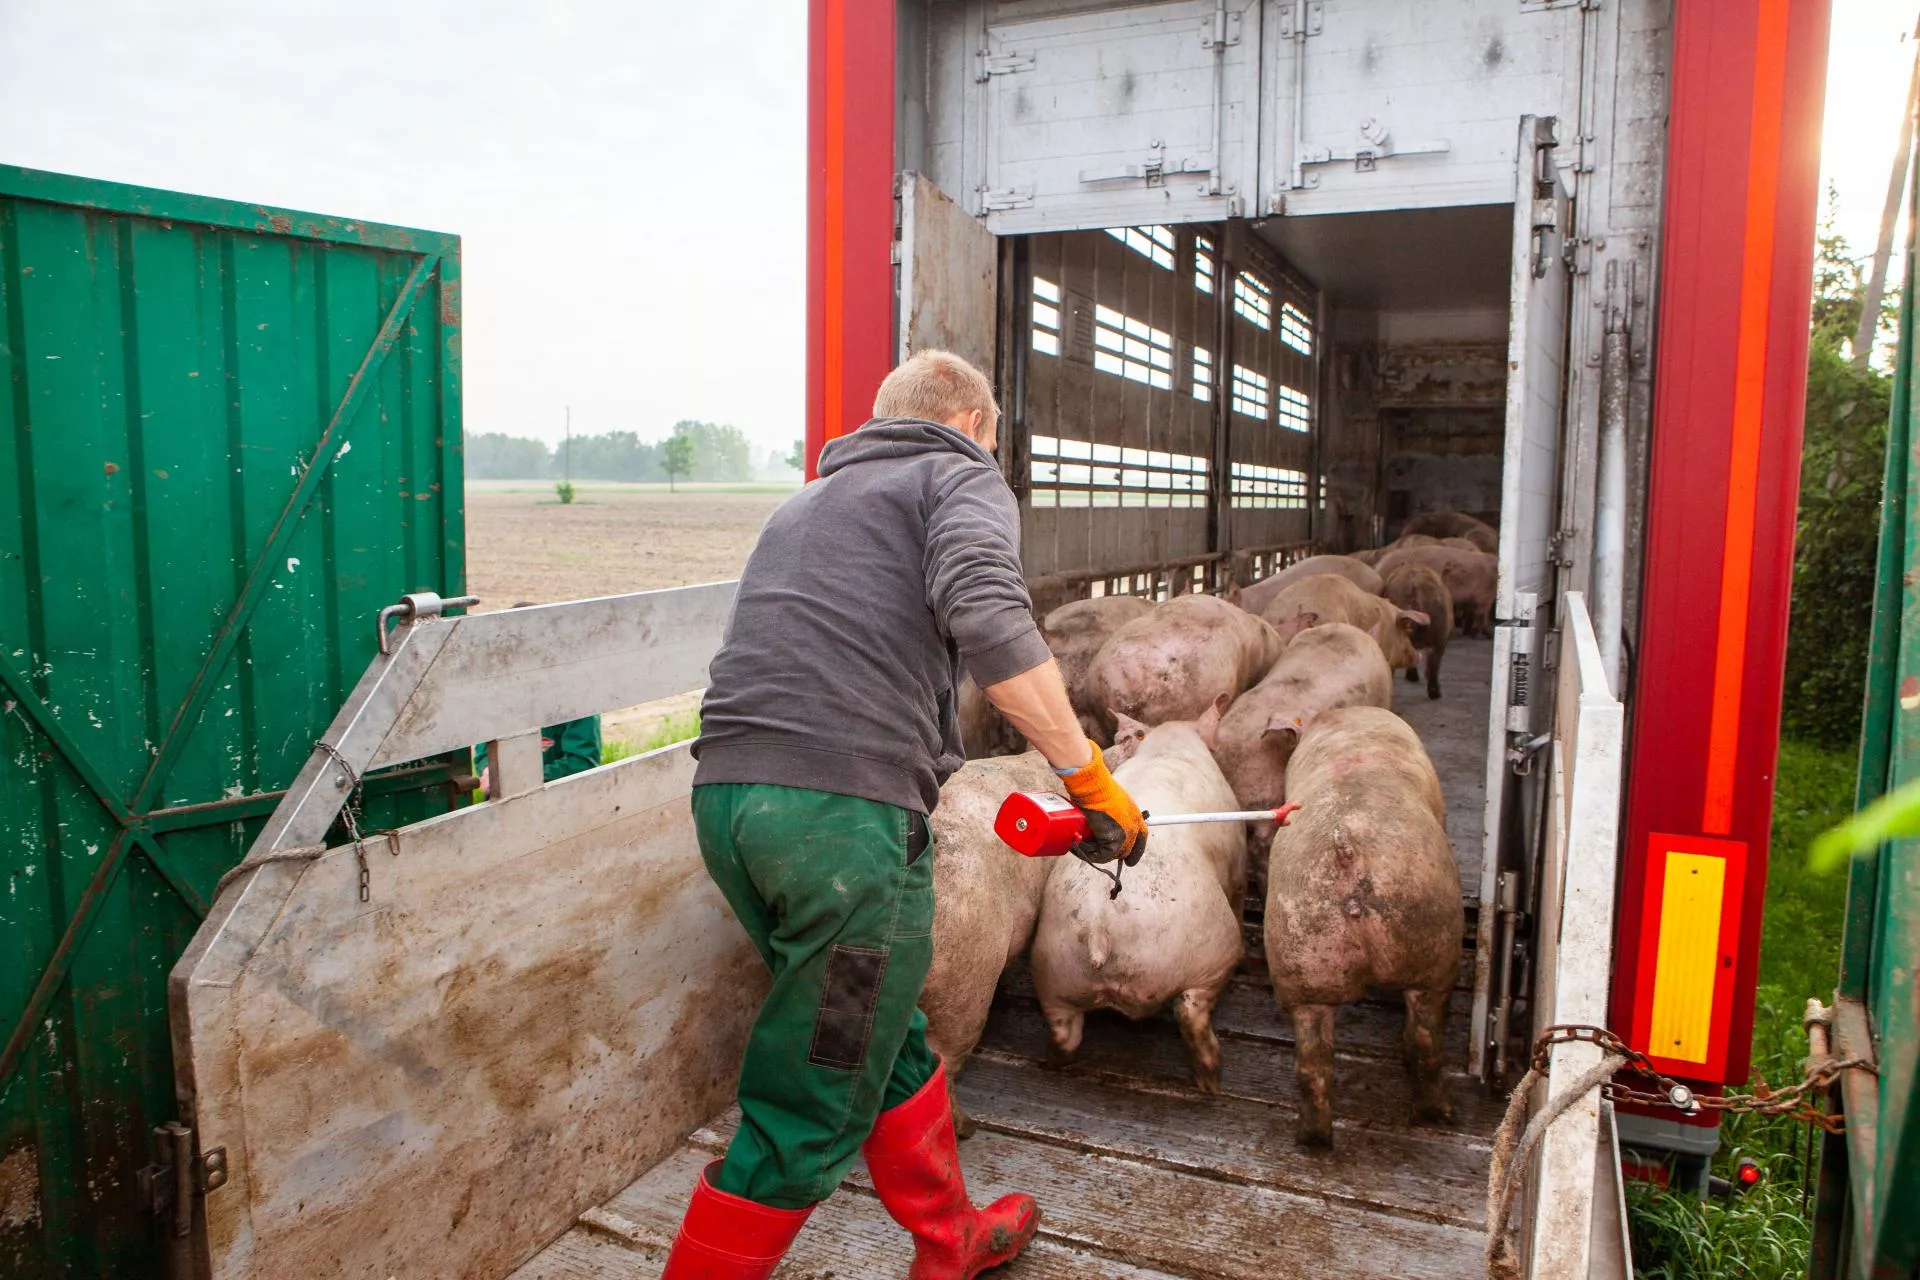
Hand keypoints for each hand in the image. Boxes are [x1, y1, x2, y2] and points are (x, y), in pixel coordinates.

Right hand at [1059, 740, 1146, 864]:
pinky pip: (1103, 855)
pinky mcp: (1114, 842)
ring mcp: (1126, 835)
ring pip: (1114, 854)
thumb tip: (1100, 820)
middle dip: (1113, 852)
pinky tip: (1082, 846)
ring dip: (1099, 852)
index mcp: (1136, 817)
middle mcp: (1134, 827)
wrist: (1094, 787)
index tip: (1130, 859)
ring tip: (1084, 844)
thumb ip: (1112, 812)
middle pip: (1127, 850)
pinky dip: (1091, 853)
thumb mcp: (1110, 800)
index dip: (1135, 849)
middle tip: (1096, 849)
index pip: (1142, 838)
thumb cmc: (1098, 788)